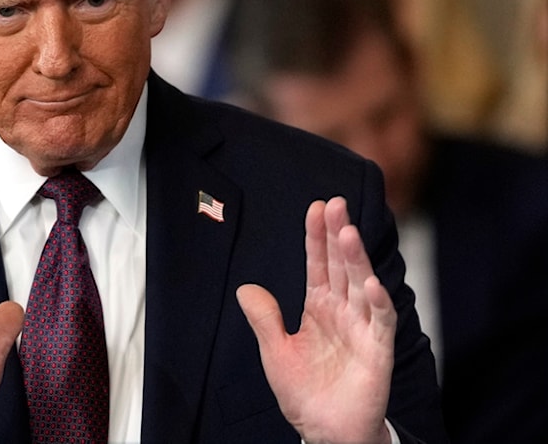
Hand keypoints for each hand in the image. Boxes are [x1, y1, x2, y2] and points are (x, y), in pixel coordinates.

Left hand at [237, 197, 394, 443]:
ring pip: (362, 285)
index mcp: (319, 306)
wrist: (324, 431)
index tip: (316, 207)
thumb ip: (264, 319)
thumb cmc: (304, 392)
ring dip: (357, 259)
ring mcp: (362, 328)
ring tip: (349, 232)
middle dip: (339, 234)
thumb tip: (246, 287)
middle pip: (342, 265)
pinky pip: (380, 322)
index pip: (318, 264)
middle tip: (336, 204)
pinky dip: (378, 303)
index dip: (317, 237)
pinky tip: (370, 283)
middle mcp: (343, 311)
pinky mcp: (377, 351)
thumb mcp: (275, 351)